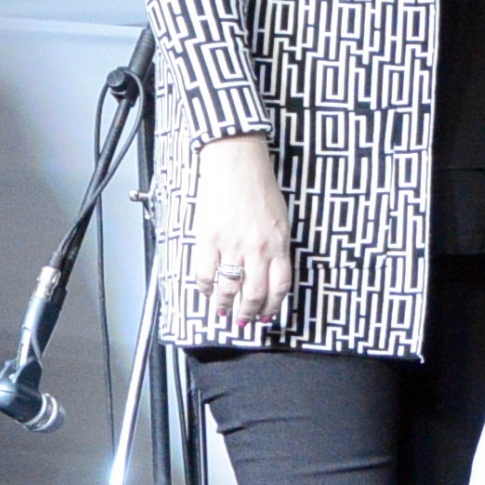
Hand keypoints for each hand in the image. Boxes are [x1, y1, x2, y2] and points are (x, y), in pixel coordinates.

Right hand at [191, 133, 292, 328]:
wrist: (236, 162)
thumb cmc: (260, 186)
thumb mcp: (281, 219)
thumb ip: (277, 246)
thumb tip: (271, 272)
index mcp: (279, 244)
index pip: (279, 287)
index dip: (272, 307)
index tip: (267, 317)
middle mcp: (258, 249)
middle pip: (254, 294)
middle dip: (248, 314)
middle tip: (243, 323)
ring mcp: (232, 245)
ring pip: (229, 288)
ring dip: (225, 306)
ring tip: (222, 313)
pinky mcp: (209, 238)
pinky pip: (204, 272)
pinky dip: (204, 286)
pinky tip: (205, 291)